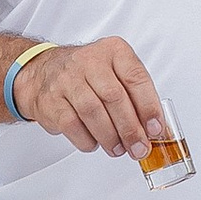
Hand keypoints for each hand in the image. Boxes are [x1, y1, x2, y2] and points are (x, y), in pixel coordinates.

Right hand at [17, 35, 173, 160]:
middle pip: (114, 97)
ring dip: (110, 137)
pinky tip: (95, 143)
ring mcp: (67, 79)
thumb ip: (136, 97)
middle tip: (139, 148)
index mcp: (114, 50)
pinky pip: (72, 125)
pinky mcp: (51, 99)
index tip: (156, 129)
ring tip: (118, 149)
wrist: (45, 72)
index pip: (136, 78)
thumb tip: (154, 129)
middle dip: (130, 129)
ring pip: (93, 112)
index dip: (148, 107)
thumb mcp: (116, 73)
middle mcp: (90, 60)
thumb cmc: (89, 75)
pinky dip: (87, 140)